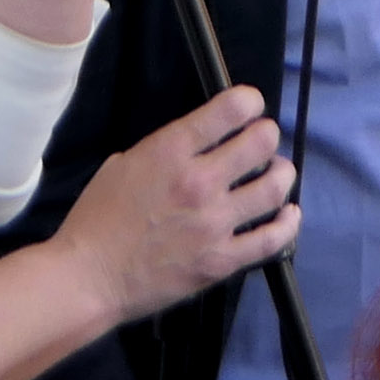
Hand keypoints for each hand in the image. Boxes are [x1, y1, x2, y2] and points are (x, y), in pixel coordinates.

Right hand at [57, 83, 296, 323]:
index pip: (230, 110)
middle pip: (261, 143)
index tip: (251, 106)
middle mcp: (199, 182)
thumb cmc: (98, 219)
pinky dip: (288, 222)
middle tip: (262, 142)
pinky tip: (288, 214)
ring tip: (277, 173)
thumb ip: (166, 150)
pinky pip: (272, 238)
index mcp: (171, 152)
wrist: (91, 277)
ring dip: (281, 173)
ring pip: (275, 187)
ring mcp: (215, 223)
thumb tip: (200, 144)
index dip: (250, 102)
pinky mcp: (223, 260)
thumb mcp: (124, 164)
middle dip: (267, 135)